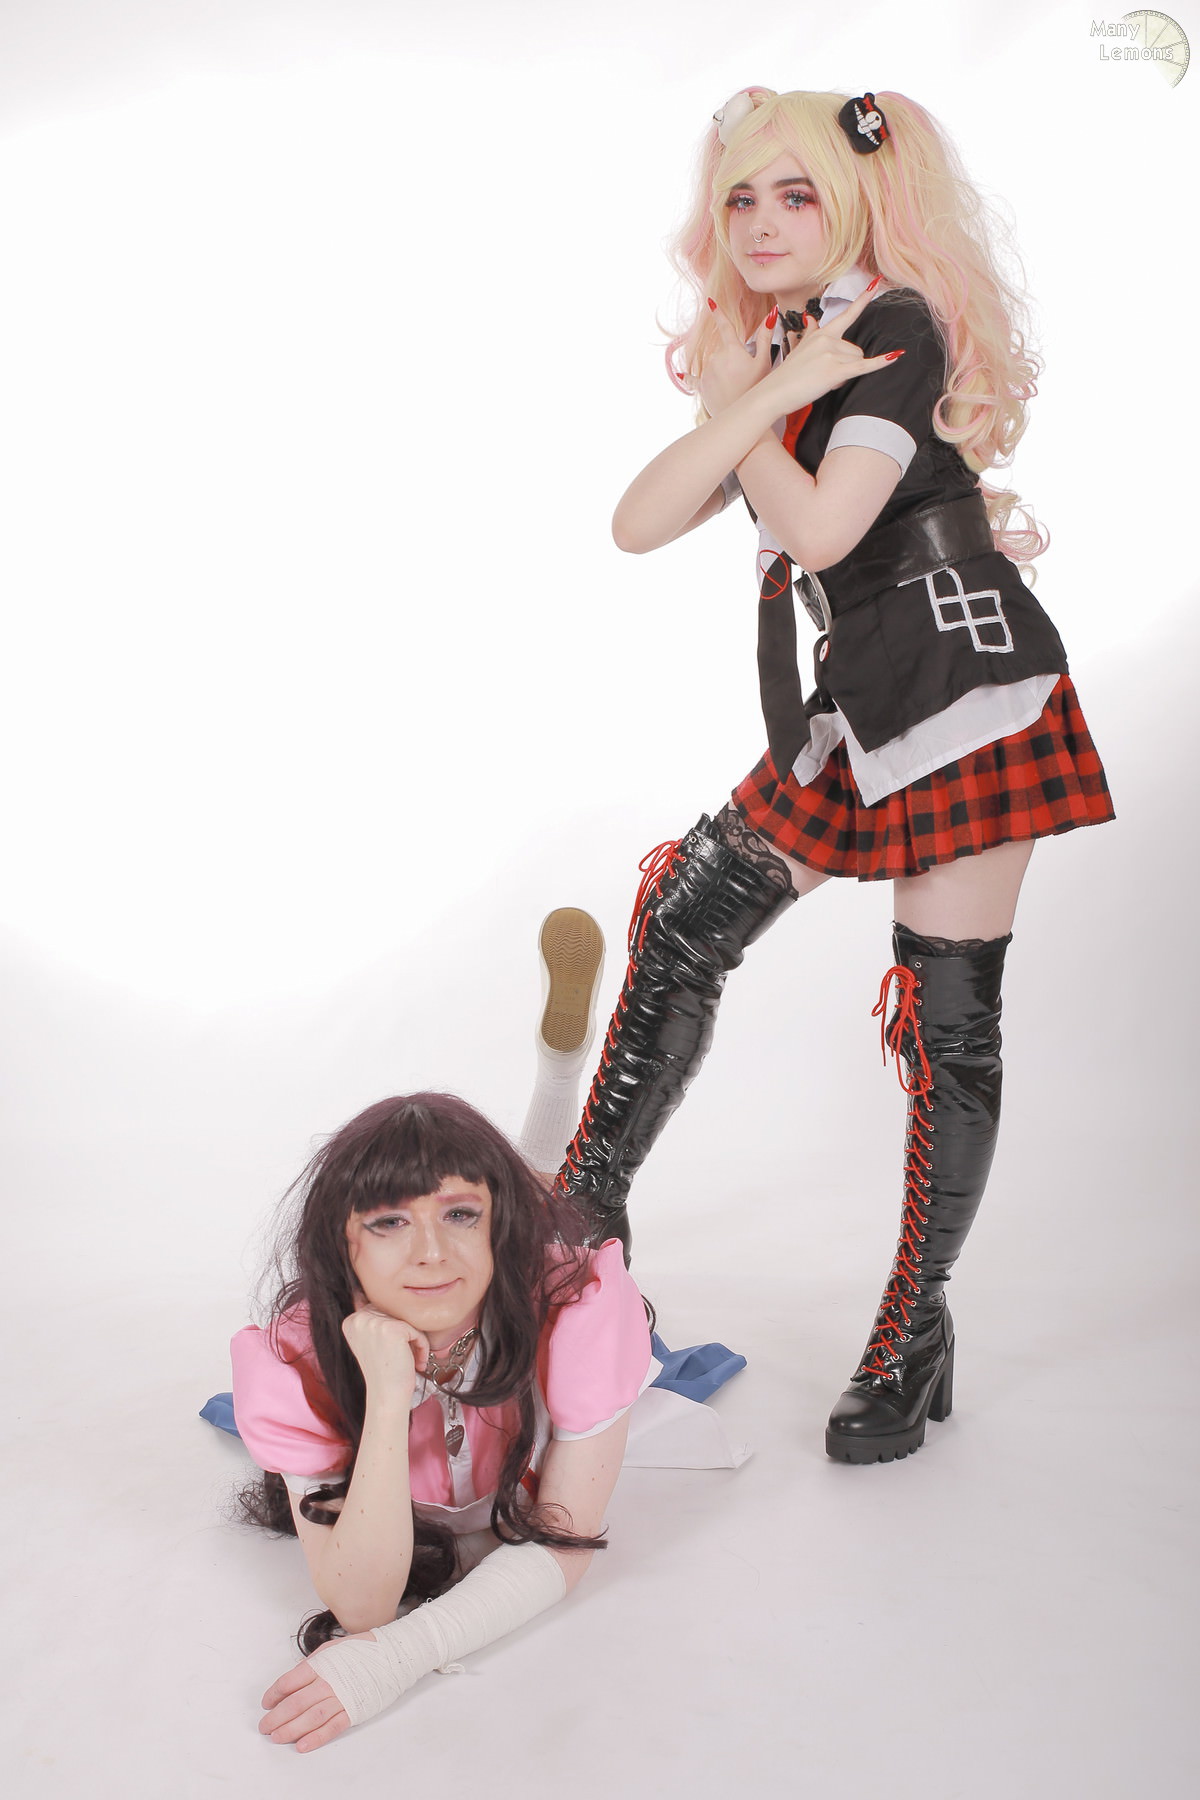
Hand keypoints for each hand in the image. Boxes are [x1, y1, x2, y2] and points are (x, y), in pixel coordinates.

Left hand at [259, 1636, 372, 1752]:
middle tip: (264, 1726)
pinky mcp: (354, 1711)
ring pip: (310, 1717)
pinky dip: (316, 1738)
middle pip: (295, 1703)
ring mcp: (342, 1698)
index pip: (289, 1681)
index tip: (266, 1702)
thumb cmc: (362, 1650)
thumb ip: (312, 1664)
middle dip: (276, 1717)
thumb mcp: (332, 1648)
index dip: (274, 1694)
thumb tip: (294, 1678)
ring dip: (291, 1729)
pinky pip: (332, 1727)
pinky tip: (303, 1745)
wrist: (392, 1655)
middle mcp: (328, 1682)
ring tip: (276, 1737)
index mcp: (321, 1664)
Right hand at [342, 1305, 429, 1394]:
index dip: (393, 1330)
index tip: (393, 1352)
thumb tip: (378, 1299)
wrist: (387, 1396)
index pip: (382, 1310)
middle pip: (396, 1313)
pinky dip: (422, 1346)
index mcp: (351, 1321)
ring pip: (408, 1320)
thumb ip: (374, 1319)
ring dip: (415, 1341)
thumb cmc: (384, 1372)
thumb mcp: (371, 1341)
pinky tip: (417, 1362)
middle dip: (405, 1334)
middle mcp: (359, 1319)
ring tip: (411, 1359)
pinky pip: (417, 1330)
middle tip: (405, 1356)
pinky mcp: (392, 1329)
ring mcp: (374, 1323)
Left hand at [698, 301, 774, 416]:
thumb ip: (765, 337)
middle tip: (743, 374)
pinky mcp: (700, 386)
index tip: (710, 302)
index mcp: (732, 350)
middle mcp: (716, 358)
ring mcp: (706, 372)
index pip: (725, 327)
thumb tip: (771, 314)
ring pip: (713, 364)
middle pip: (722, 351)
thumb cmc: (755, 389)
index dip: (718, 313)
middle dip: (731, 358)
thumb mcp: (764, 362)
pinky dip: (689, 377)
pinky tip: (681, 374)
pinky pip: (693, 379)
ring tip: (733, 385)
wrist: (742, 415)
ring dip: (721, 370)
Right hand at [762, 282, 899, 414]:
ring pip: (857, 362)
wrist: (773, 392)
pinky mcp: (835, 370)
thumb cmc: (787, 375)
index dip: (863, 298)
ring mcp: (831, 353)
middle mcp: (828, 339)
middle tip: (823, 375)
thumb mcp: (799, 348)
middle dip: (846, 365)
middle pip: (856, 350)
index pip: (847, 314)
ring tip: (823, 380)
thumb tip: (810, 317)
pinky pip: (863, 366)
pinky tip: (896, 356)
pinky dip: (880, 363)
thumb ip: (810, 332)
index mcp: (822, 333)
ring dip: (845, 374)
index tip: (876, 281)